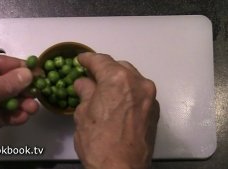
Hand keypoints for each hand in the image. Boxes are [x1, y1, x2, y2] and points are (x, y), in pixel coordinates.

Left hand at [0, 53, 37, 146]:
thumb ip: (5, 85)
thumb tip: (28, 74)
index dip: (18, 67)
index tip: (39, 72)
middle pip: (0, 81)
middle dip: (19, 90)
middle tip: (37, 95)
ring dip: (16, 104)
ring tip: (32, 110)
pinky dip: (7, 116)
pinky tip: (20, 118)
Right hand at [73, 53, 158, 168]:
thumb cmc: (98, 141)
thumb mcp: (83, 114)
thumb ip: (85, 92)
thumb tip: (83, 82)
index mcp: (117, 79)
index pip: (101, 61)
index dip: (88, 59)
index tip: (81, 60)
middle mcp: (138, 82)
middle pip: (119, 67)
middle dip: (104, 69)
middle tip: (91, 76)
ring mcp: (150, 97)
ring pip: (132, 79)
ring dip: (117, 80)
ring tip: (105, 89)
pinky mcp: (155, 110)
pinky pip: (139, 93)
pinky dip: (128, 92)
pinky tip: (118, 101)